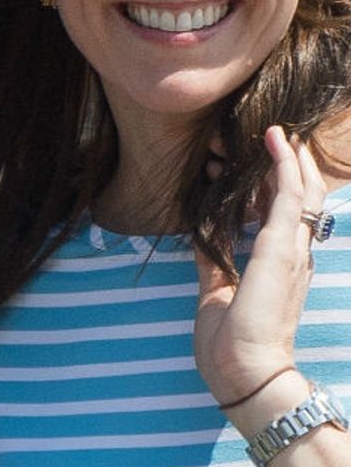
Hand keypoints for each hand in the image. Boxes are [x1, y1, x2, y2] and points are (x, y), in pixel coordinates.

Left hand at [193, 125, 323, 405]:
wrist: (243, 373)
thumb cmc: (230, 343)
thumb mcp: (216, 287)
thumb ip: (214, 255)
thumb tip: (204, 230)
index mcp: (280, 267)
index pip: (281, 216)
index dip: (265, 186)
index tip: (235, 162)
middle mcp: (291, 255)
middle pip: (300, 200)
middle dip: (286, 167)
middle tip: (270, 138)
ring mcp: (289, 250)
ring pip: (301, 192)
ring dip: (287, 159)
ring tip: (277, 132)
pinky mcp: (281, 248)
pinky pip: (290, 198)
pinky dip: (284, 166)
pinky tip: (277, 142)